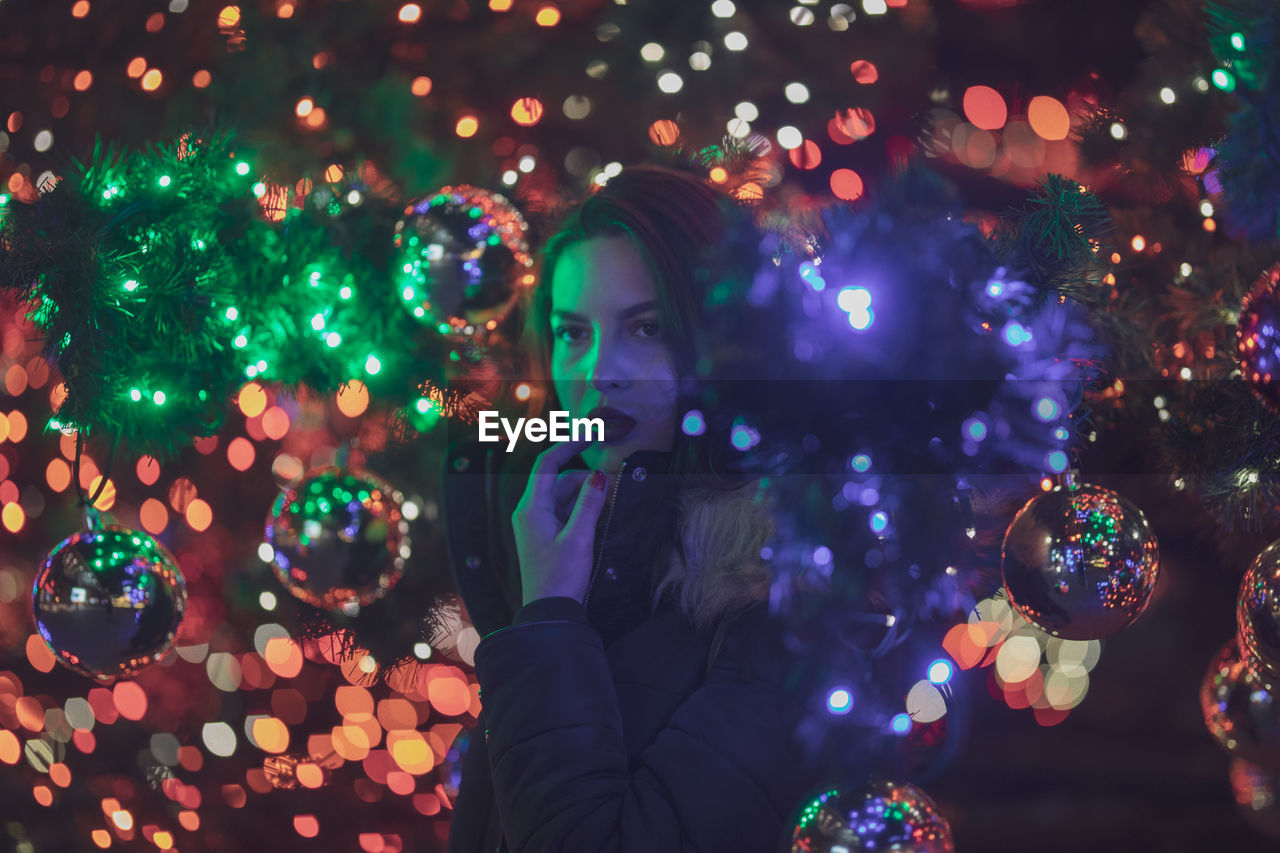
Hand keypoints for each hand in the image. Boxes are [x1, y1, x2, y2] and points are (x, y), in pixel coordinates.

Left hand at [512, 440, 608, 605]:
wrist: (549, 613)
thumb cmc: (561, 576)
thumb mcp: (579, 538)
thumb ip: (589, 504)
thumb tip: (599, 476)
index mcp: (531, 508)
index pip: (548, 464)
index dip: (569, 446)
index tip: (590, 435)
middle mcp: (530, 513)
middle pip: (560, 481)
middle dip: (586, 480)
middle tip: (614, 487)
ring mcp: (537, 526)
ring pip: (564, 498)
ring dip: (587, 497)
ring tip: (611, 503)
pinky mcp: (546, 538)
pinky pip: (565, 514)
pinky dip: (583, 511)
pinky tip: (601, 517)